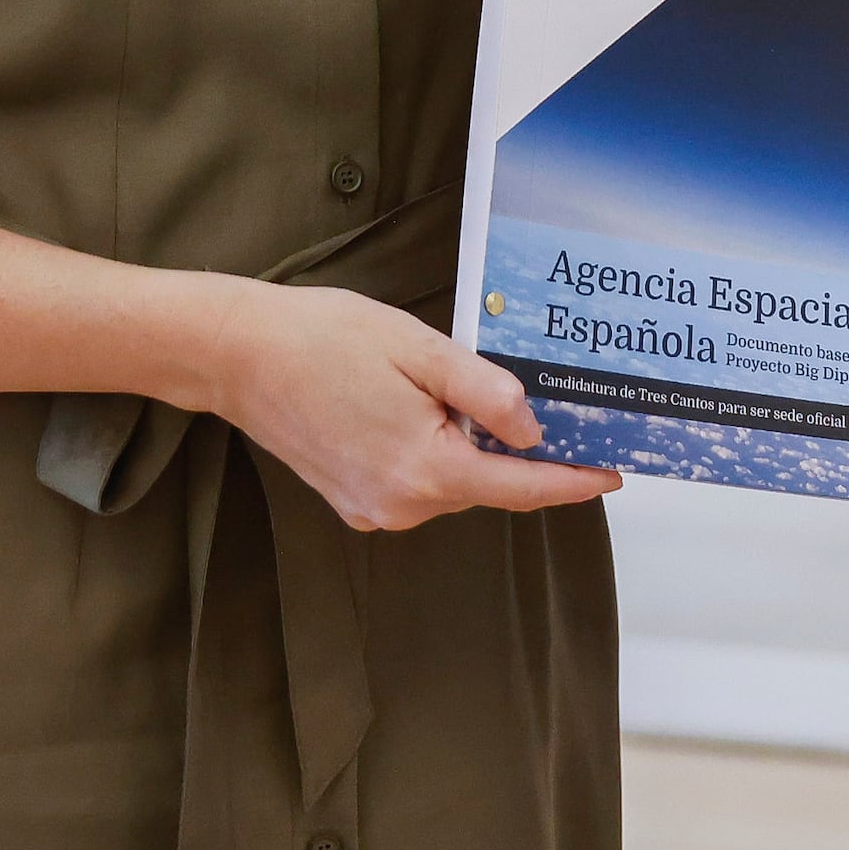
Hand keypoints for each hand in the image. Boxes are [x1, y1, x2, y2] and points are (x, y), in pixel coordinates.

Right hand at [199, 280, 621, 531]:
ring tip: (447, 390)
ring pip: (450, 483)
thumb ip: (487, 395)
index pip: (523, 487)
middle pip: (485, 483)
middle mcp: (403, 504)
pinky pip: (415, 484)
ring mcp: (374, 510)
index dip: (572, 482)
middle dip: (512, 450)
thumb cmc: (324, 339)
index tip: (610, 473)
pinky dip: (431, 455)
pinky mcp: (353, 503)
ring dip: (464, 448)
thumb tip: (534, 432)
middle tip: (536, 403)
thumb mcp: (422, 350)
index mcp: (428, 468)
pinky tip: (410, 409)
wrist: (238, 355)